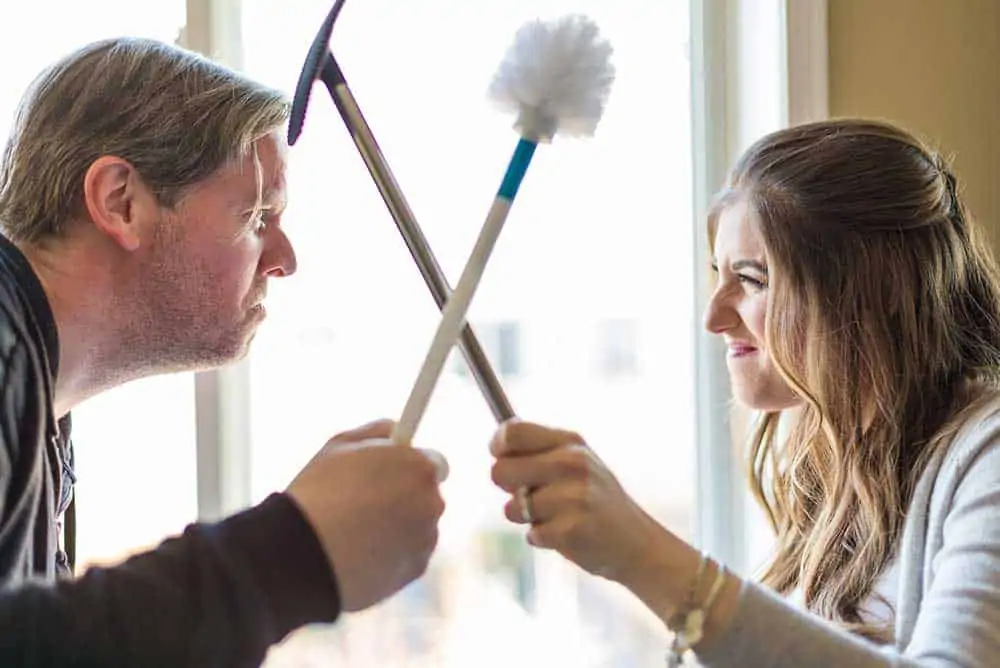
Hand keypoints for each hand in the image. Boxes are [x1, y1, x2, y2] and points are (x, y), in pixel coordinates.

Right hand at [286, 419, 447, 611]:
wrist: (303, 557)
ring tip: (355, 531)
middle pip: (427, 495)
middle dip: (405, 497)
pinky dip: (392, 554)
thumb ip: (375, 431)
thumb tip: (395, 429)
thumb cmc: (318, 495)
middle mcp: (432, 503)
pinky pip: (409, 555)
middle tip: (367, 502)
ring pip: (418, 527)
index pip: (433, 462)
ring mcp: (426, 539)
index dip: (411, 467)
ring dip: (398, 526)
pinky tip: (360, 552)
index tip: (395, 471)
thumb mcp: (338, 446)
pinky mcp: (416, 570)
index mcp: (418, 467)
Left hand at [489, 419, 668, 585]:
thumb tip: (496, 447)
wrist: (636, 541)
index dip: (498, 444)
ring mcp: (574, 496)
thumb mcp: (575, 462)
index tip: (500, 455)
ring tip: (557, 516)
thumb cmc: (593, 499)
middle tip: (530, 494)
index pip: (513, 431)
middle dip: (507, 488)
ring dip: (527, 518)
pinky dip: (542, 538)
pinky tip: (566, 534)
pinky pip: (531, 534)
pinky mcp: (573, 529)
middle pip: (501, 470)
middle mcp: (572, 464)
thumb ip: (538, 452)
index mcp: (570, 442)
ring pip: (513, 508)